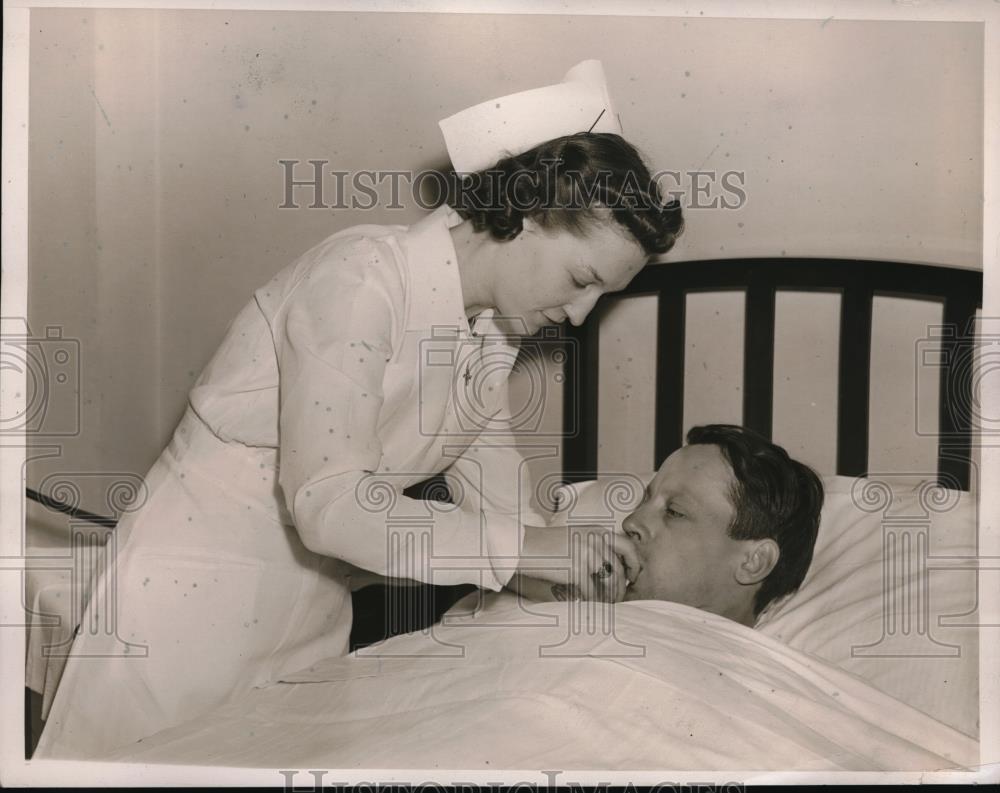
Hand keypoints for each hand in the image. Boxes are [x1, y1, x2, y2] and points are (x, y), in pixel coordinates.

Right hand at [516, 524, 641, 602]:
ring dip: (610, 596)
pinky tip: (591, 606)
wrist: (523, 546)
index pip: (628, 546)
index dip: (634, 564)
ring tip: (607, 604)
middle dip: (621, 586)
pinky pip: (592, 591)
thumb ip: (595, 546)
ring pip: (609, 582)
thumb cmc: (547, 546)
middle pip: (619, 568)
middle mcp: (595, 540)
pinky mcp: (577, 570)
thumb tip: (612, 569)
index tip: (633, 577)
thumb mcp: (576, 537)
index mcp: (597, 530)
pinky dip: (593, 601)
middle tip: (620, 597)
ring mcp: (587, 554)